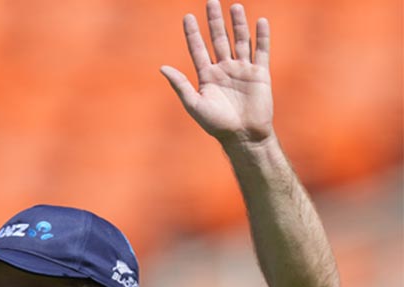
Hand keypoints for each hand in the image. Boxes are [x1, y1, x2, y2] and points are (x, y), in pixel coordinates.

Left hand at [161, 1, 273, 144]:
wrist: (243, 135)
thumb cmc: (216, 124)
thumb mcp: (194, 104)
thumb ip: (180, 85)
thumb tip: (162, 67)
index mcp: (207, 76)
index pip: (198, 49)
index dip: (193, 33)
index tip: (188, 16)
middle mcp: (224, 69)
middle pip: (218, 39)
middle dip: (215, 21)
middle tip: (212, 1)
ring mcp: (242, 70)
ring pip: (240, 41)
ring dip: (237, 24)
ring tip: (234, 7)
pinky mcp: (259, 73)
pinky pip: (261, 51)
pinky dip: (261, 36)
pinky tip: (259, 21)